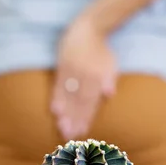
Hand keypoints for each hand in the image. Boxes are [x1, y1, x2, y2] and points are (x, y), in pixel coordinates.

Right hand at [51, 16, 116, 139]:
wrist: (88, 28)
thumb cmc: (101, 51)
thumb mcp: (111, 64)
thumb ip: (110, 79)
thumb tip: (110, 94)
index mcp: (98, 77)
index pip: (91, 102)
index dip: (86, 117)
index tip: (83, 132)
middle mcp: (85, 76)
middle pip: (78, 102)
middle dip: (74, 120)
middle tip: (69, 136)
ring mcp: (72, 71)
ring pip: (68, 96)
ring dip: (65, 113)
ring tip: (61, 127)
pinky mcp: (62, 66)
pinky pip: (58, 84)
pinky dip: (56, 97)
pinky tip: (54, 110)